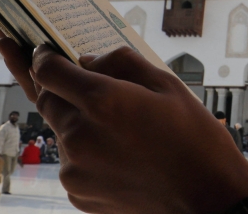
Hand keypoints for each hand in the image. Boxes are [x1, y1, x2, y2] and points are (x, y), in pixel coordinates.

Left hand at [0, 24, 247, 212]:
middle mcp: (80, 135)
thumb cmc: (192, 137)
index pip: (48, 70)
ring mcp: (75, 168)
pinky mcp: (77, 192)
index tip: (43, 50)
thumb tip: (84, 61)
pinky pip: (71, 159)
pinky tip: (119, 152)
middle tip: (65, 75)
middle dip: (56, 85)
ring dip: (76, 119)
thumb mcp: (165, 83)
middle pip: (46, 99)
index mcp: (103, 101)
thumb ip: (119, 63)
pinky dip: (85, 149)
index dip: (42, 56)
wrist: (206, 198)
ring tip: (119, 127)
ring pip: (60, 130)